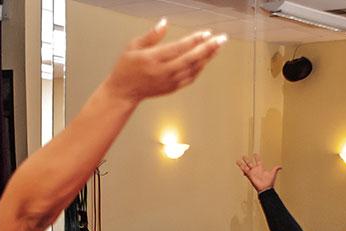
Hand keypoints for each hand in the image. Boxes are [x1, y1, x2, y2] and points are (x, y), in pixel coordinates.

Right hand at [102, 21, 225, 103]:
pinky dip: (201, 68)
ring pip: (193, 69)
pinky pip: (191, 78)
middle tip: (221, 39)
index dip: (194, 41)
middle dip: (208, 48)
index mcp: (152, 59)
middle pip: (190, 59)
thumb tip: (165, 23)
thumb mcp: (133, 46)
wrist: (124, 91)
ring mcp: (169, 82)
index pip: (178, 48)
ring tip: (218, 47)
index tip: (206, 33)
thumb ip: (151, 35)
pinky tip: (207, 60)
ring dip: (208, 58)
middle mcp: (163, 72)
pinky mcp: (172, 88)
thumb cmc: (127, 67)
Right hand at [236, 153, 280, 192]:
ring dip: (242, 163)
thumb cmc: (269, 182)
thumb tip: (280, 166)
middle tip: (244, 156)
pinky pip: (244, 170)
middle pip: (250, 163)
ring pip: (245, 166)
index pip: (258, 161)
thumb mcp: (273, 173)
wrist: (265, 188)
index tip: (255, 154)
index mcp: (261, 168)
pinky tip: (238, 163)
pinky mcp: (250, 175)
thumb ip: (276, 169)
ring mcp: (252, 172)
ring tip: (238, 160)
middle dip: (247, 160)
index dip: (256, 157)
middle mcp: (255, 170)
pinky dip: (241, 166)